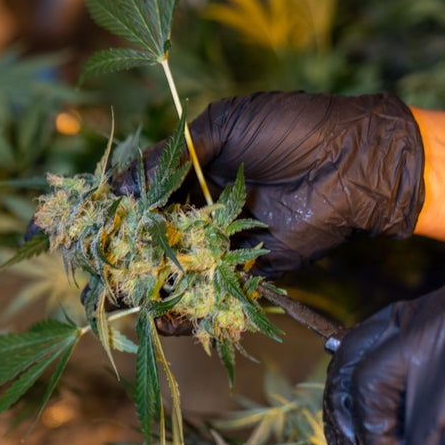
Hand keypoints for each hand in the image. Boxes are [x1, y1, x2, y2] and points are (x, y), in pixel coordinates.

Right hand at [112, 91, 425, 278]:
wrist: (351, 159)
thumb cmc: (291, 129)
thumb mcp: (223, 127)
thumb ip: (171, 157)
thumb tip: (119, 183)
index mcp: (200, 170)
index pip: (150, 194)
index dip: (122, 209)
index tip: (92, 222)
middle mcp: (210, 207)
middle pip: (160, 235)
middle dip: (129, 252)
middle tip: (98, 267)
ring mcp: (229, 239)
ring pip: (182, 266)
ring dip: (152, 282)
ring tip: (118, 297)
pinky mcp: (254, 267)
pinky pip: (218, 290)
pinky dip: (192, 307)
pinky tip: (161, 317)